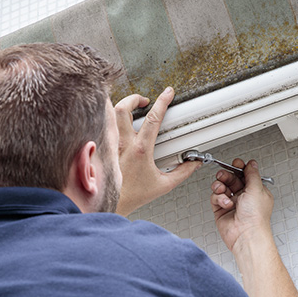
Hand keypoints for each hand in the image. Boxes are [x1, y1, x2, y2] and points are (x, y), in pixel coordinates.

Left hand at [114, 87, 200, 215]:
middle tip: (145, 101)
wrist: (112, 203)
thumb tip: (194, 163)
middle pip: (124, 108)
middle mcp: (122, 144)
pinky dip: (110, 119)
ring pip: (110, 115)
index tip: (167, 93)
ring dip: (121, 107)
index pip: (153, 118)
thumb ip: (183, 172)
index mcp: (140, 150)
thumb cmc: (134, 195)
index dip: (162, 101)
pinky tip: (118, 123)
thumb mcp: (164, 185)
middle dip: (135, 98)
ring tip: (132, 108)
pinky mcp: (103, 148)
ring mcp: (111, 145)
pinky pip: (104, 126)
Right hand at [210, 159, 273, 250]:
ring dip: (220, 185)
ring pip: (221, 187)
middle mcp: (244, 197)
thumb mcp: (257, 188)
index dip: (240, 168)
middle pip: (231, 179)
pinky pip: (215, 198)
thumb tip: (252, 163)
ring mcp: (232, 203)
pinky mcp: (221, 210)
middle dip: (226, 175)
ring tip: (222, 188)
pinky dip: (218, 198)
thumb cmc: (255, 216)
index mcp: (255, 191)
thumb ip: (252, 174)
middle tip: (223, 174)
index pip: (245, 175)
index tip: (236, 164)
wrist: (246, 234)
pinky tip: (225, 202)